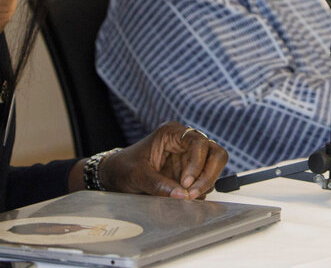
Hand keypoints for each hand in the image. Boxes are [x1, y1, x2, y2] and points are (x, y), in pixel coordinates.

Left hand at [102, 121, 227, 199]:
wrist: (115, 175)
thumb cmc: (123, 167)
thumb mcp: (137, 175)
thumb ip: (158, 184)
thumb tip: (182, 196)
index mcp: (172, 133)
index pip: (198, 143)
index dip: (197, 164)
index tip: (185, 184)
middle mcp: (185, 142)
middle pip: (215, 153)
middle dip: (208, 175)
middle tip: (193, 194)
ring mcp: (190, 157)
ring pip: (214, 166)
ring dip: (205, 184)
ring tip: (187, 198)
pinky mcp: (190, 172)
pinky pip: (205, 180)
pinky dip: (200, 191)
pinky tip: (185, 198)